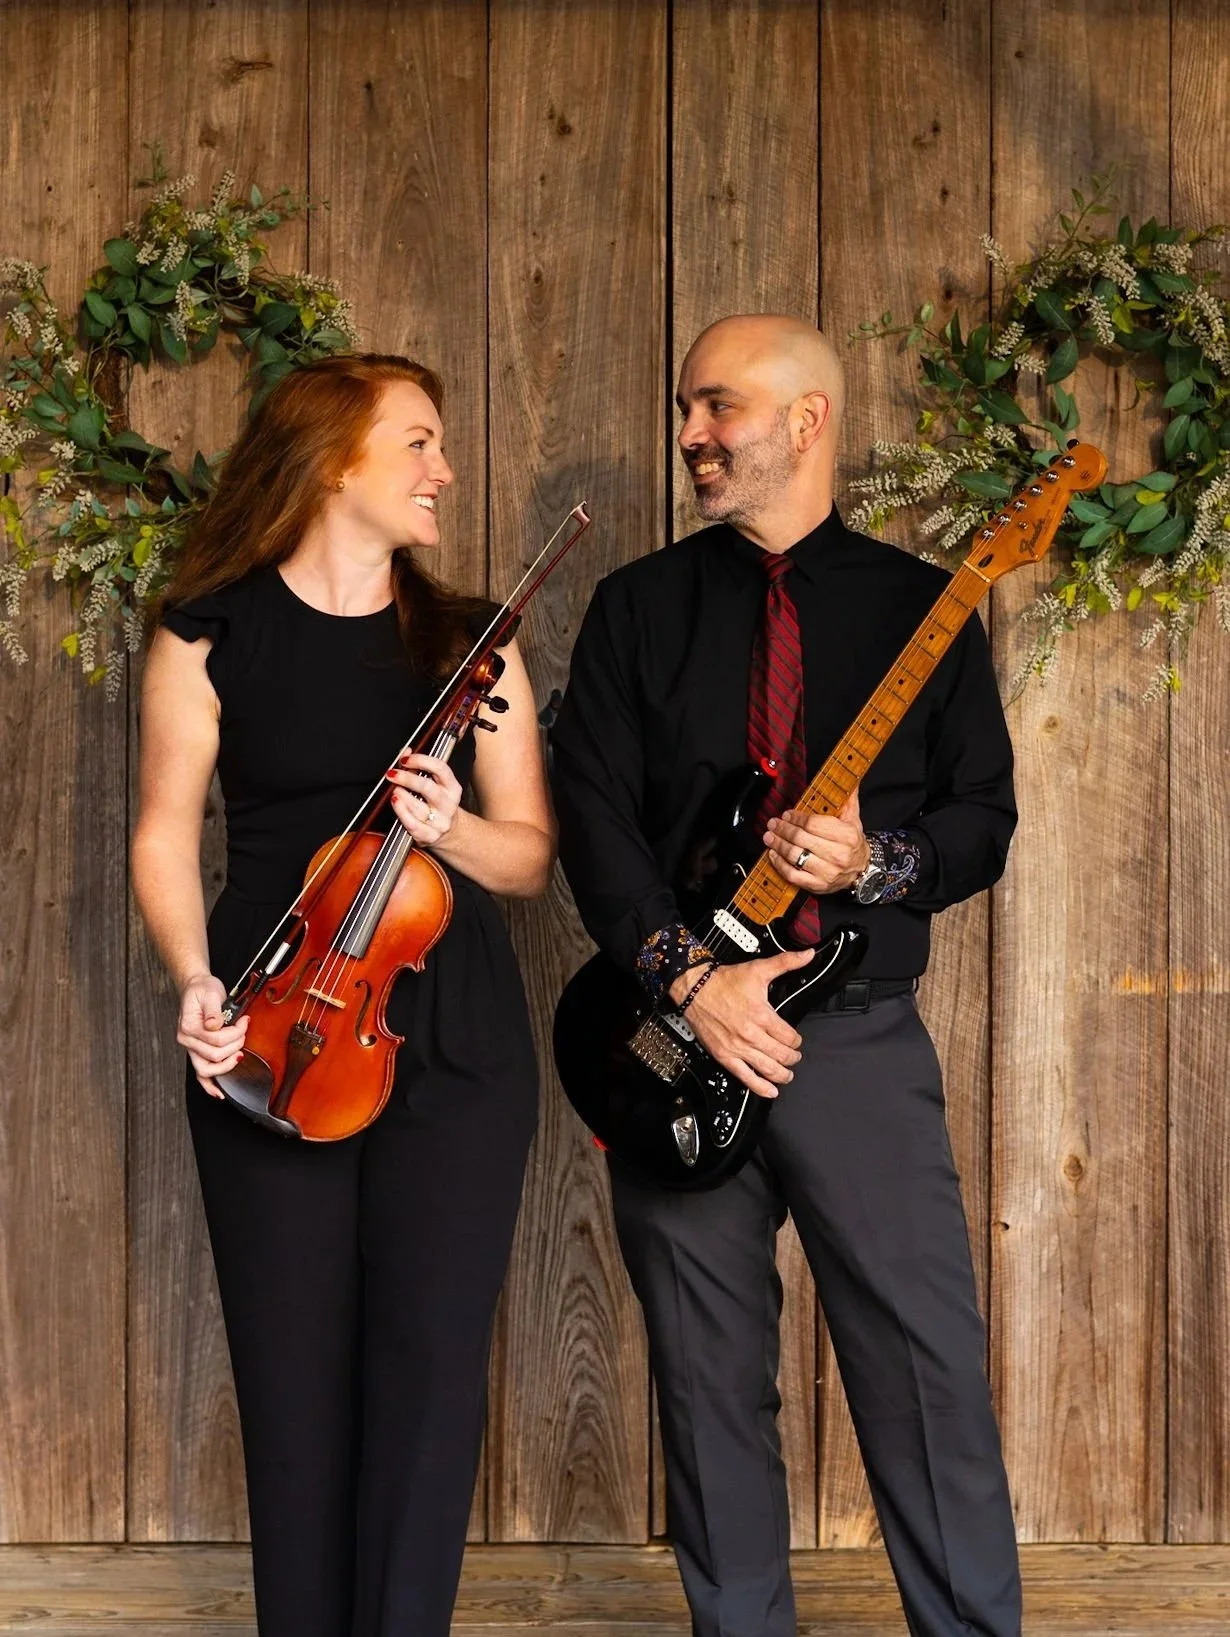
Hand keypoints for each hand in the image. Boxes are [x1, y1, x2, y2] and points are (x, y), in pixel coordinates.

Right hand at [177, 972, 247, 1098]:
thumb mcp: (210, 993)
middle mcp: (186, 1041)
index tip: (245, 1020)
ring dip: (227, 1064)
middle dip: (235, 1045)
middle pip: (215, 1055)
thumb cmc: (203, 990)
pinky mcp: (197, 1052)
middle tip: (243, 1032)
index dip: (235, 1032)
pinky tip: (220, 1094)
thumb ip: (213, 1009)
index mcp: (188, 1027)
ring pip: (207, 1070)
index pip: (216, 1039)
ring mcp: (191, 1049)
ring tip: (239, 1052)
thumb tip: (215, 1025)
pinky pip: (200, 1075)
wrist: (196, 988)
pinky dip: (209, 1085)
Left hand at [385, 752, 462, 845]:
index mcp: (452, 787)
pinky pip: (412, 824)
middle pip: (427, 788)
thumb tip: (404, 752)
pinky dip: (401, 812)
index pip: (440, 768)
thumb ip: (418, 766)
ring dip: (401, 795)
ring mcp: (441, 822)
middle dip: (406, 778)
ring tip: (394, 790)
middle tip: (392, 774)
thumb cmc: (437, 804)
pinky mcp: (430, 836)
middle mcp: (449, 804)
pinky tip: (396, 803)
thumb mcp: (434, 783)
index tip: (405, 759)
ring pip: (418, 807)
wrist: (449, 832)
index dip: (421, 760)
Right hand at [669, 948, 812, 1099]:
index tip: (796, 1039)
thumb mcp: (758, 969)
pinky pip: (746, 1077)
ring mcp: (738, 1048)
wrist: (694, 989)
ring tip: (787, 1074)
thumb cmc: (724, 982)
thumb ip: (786, 962)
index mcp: (762, 1015)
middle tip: (794, 1056)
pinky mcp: (725, 1056)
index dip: (797, 1040)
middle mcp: (751, 1034)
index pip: (790, 1036)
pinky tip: (771, 1091)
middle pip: (782, 1055)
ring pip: (768, 1069)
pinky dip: (761, 1087)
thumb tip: (808, 954)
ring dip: (782, 1074)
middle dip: (792, 1058)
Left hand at [764, 789, 868, 895]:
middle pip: (801, 839)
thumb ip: (847, 798)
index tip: (786, 814)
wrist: (861, 871)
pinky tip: (773, 855)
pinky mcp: (817, 885)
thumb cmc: (853, 843)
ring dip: (778, 845)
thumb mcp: (853, 819)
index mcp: (847, 835)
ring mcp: (827, 872)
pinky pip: (793, 875)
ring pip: (795, 856)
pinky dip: (780, 864)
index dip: (796, 818)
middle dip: (783, 829)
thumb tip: (850, 779)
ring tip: (769, 836)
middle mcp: (838, 855)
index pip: (813, 824)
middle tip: (773, 823)